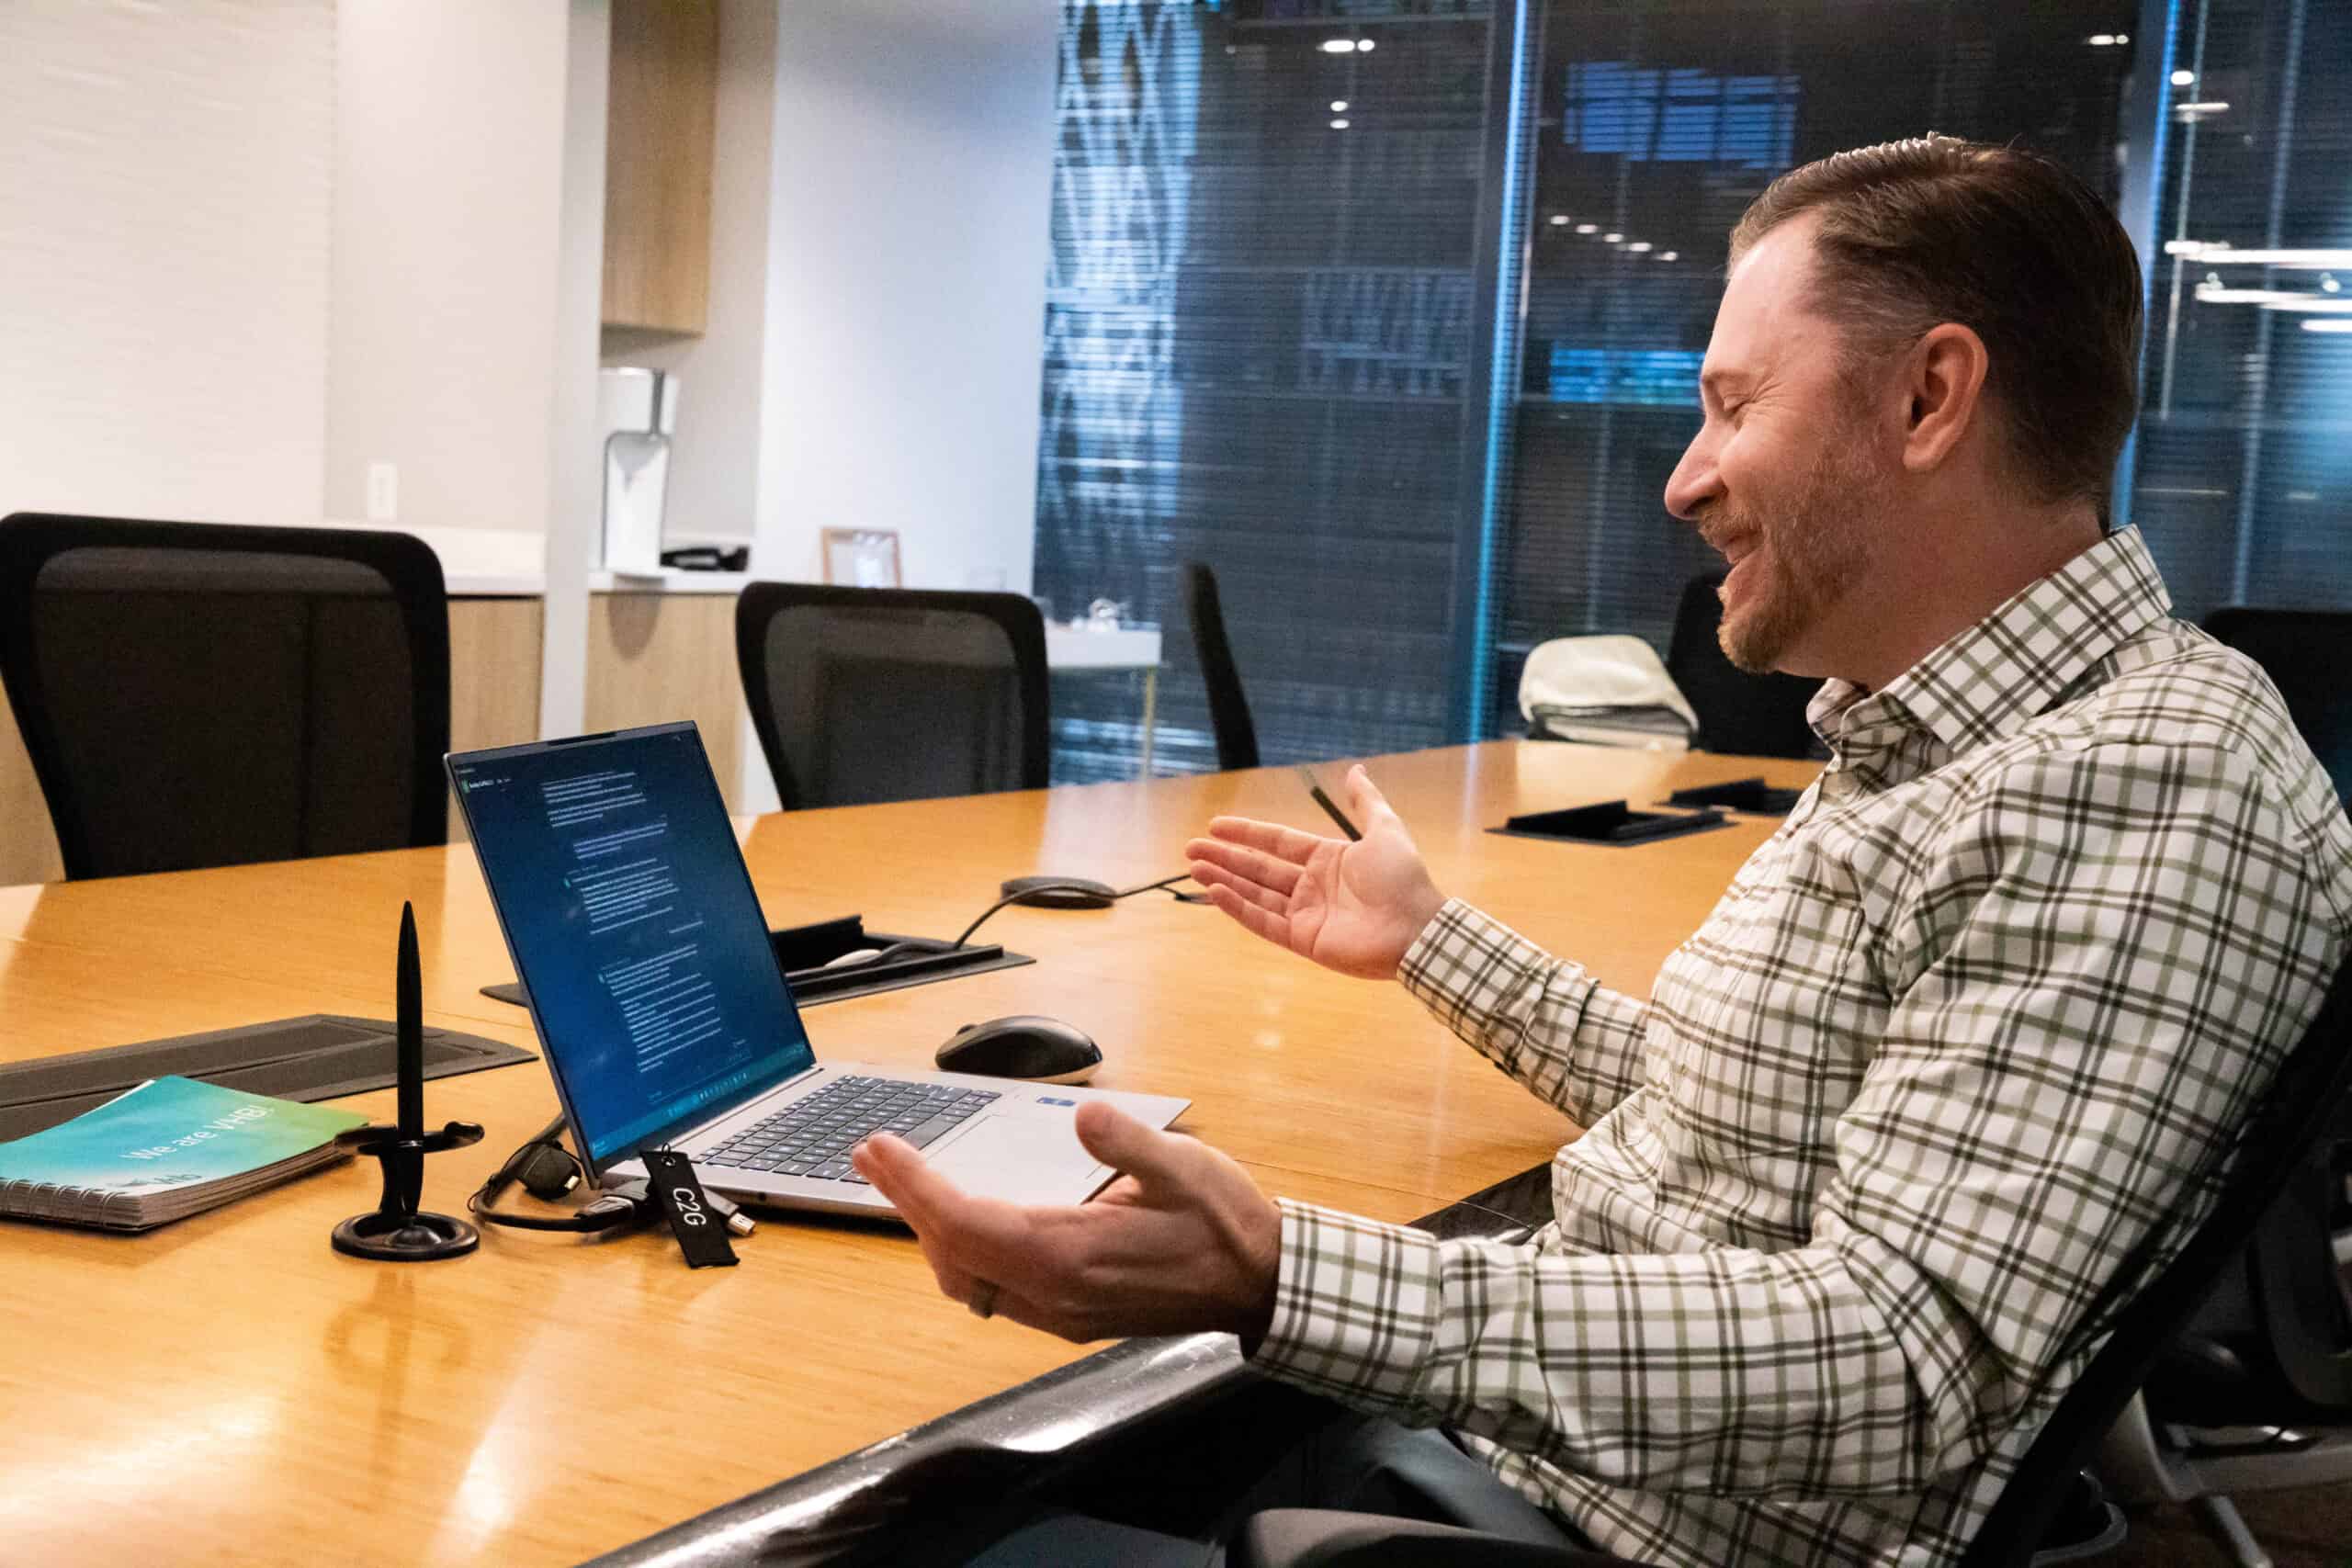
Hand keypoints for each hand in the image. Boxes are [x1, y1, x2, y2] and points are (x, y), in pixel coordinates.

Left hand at [849, 1101, 1280, 1342]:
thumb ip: (1129, 1143)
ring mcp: (1061, 1313)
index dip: (916, 1187)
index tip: (880, 1151)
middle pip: (953, 1255)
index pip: (968, 1224)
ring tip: (905, 1184)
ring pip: (967, 1281)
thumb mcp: (1185, 1166)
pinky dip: (962, 1253)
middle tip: (874, 1156)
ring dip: (931, 1232)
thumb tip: (1085, 1116)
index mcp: (1073, 1256)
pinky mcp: (1070, 1316)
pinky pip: (993, 1291)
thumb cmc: (1226, 1224)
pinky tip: (961, 1223)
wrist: (1262, 1286)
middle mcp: (1056, 1295)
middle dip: (908, 1204)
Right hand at [1185, 764, 1444, 979]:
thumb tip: (1356, 770)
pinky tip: (1216, 892)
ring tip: (1195, 867)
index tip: (1216, 825)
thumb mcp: (1385, 829)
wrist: (1416, 928)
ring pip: (1255, 894)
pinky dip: (1239, 908)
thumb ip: (1365, 802)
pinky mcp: (1303, 940)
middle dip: (1225, 857)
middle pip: (1259, 868)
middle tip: (1191, 848)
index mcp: (1327, 860)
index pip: (1277, 843)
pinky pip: (1264, 922)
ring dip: (1225, 879)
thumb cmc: (1402, 879)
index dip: (1247, 833)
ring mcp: (1305, 915)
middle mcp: (1312, 887)